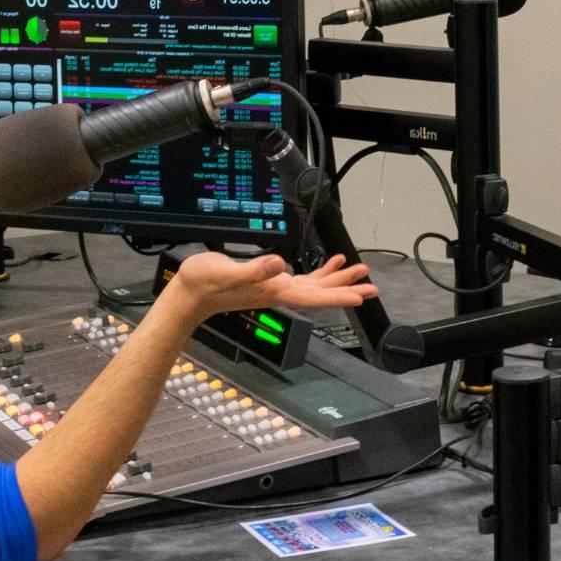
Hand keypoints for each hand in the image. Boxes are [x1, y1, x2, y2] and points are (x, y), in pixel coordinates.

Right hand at [168, 251, 375, 320]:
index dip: (338, 297)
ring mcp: (274, 287)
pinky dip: (318, 272)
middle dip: (347, 289)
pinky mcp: (268, 281)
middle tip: (372, 287)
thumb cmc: (204, 284)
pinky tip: (329, 262)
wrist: (189, 293)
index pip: (313, 297)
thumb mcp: (227, 273)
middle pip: (321, 293)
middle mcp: (278, 291)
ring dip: (337, 280)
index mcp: (273, 290)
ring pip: (315, 286)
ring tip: (359, 272)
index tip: (361, 297)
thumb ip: (254, 270)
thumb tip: (279, 265)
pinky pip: (301, 279)